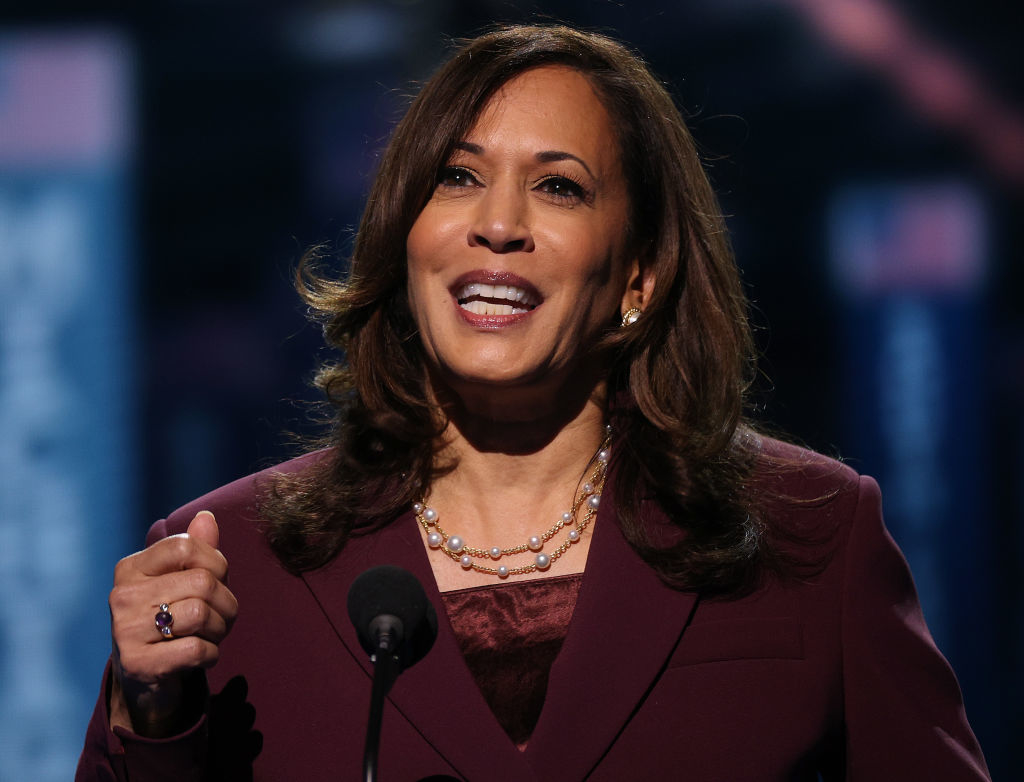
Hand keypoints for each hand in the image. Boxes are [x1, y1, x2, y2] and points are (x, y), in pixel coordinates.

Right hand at [108, 511, 237, 736]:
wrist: (146, 680)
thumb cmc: (171, 620)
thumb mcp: (183, 582)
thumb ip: (197, 550)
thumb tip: (207, 517)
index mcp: (131, 568)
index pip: (187, 545)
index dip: (216, 563)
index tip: (217, 581)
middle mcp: (122, 595)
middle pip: (203, 582)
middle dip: (227, 603)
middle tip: (221, 618)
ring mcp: (125, 630)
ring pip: (201, 615)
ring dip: (220, 629)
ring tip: (211, 636)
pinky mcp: (137, 664)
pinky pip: (197, 649)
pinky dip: (212, 654)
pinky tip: (202, 656)